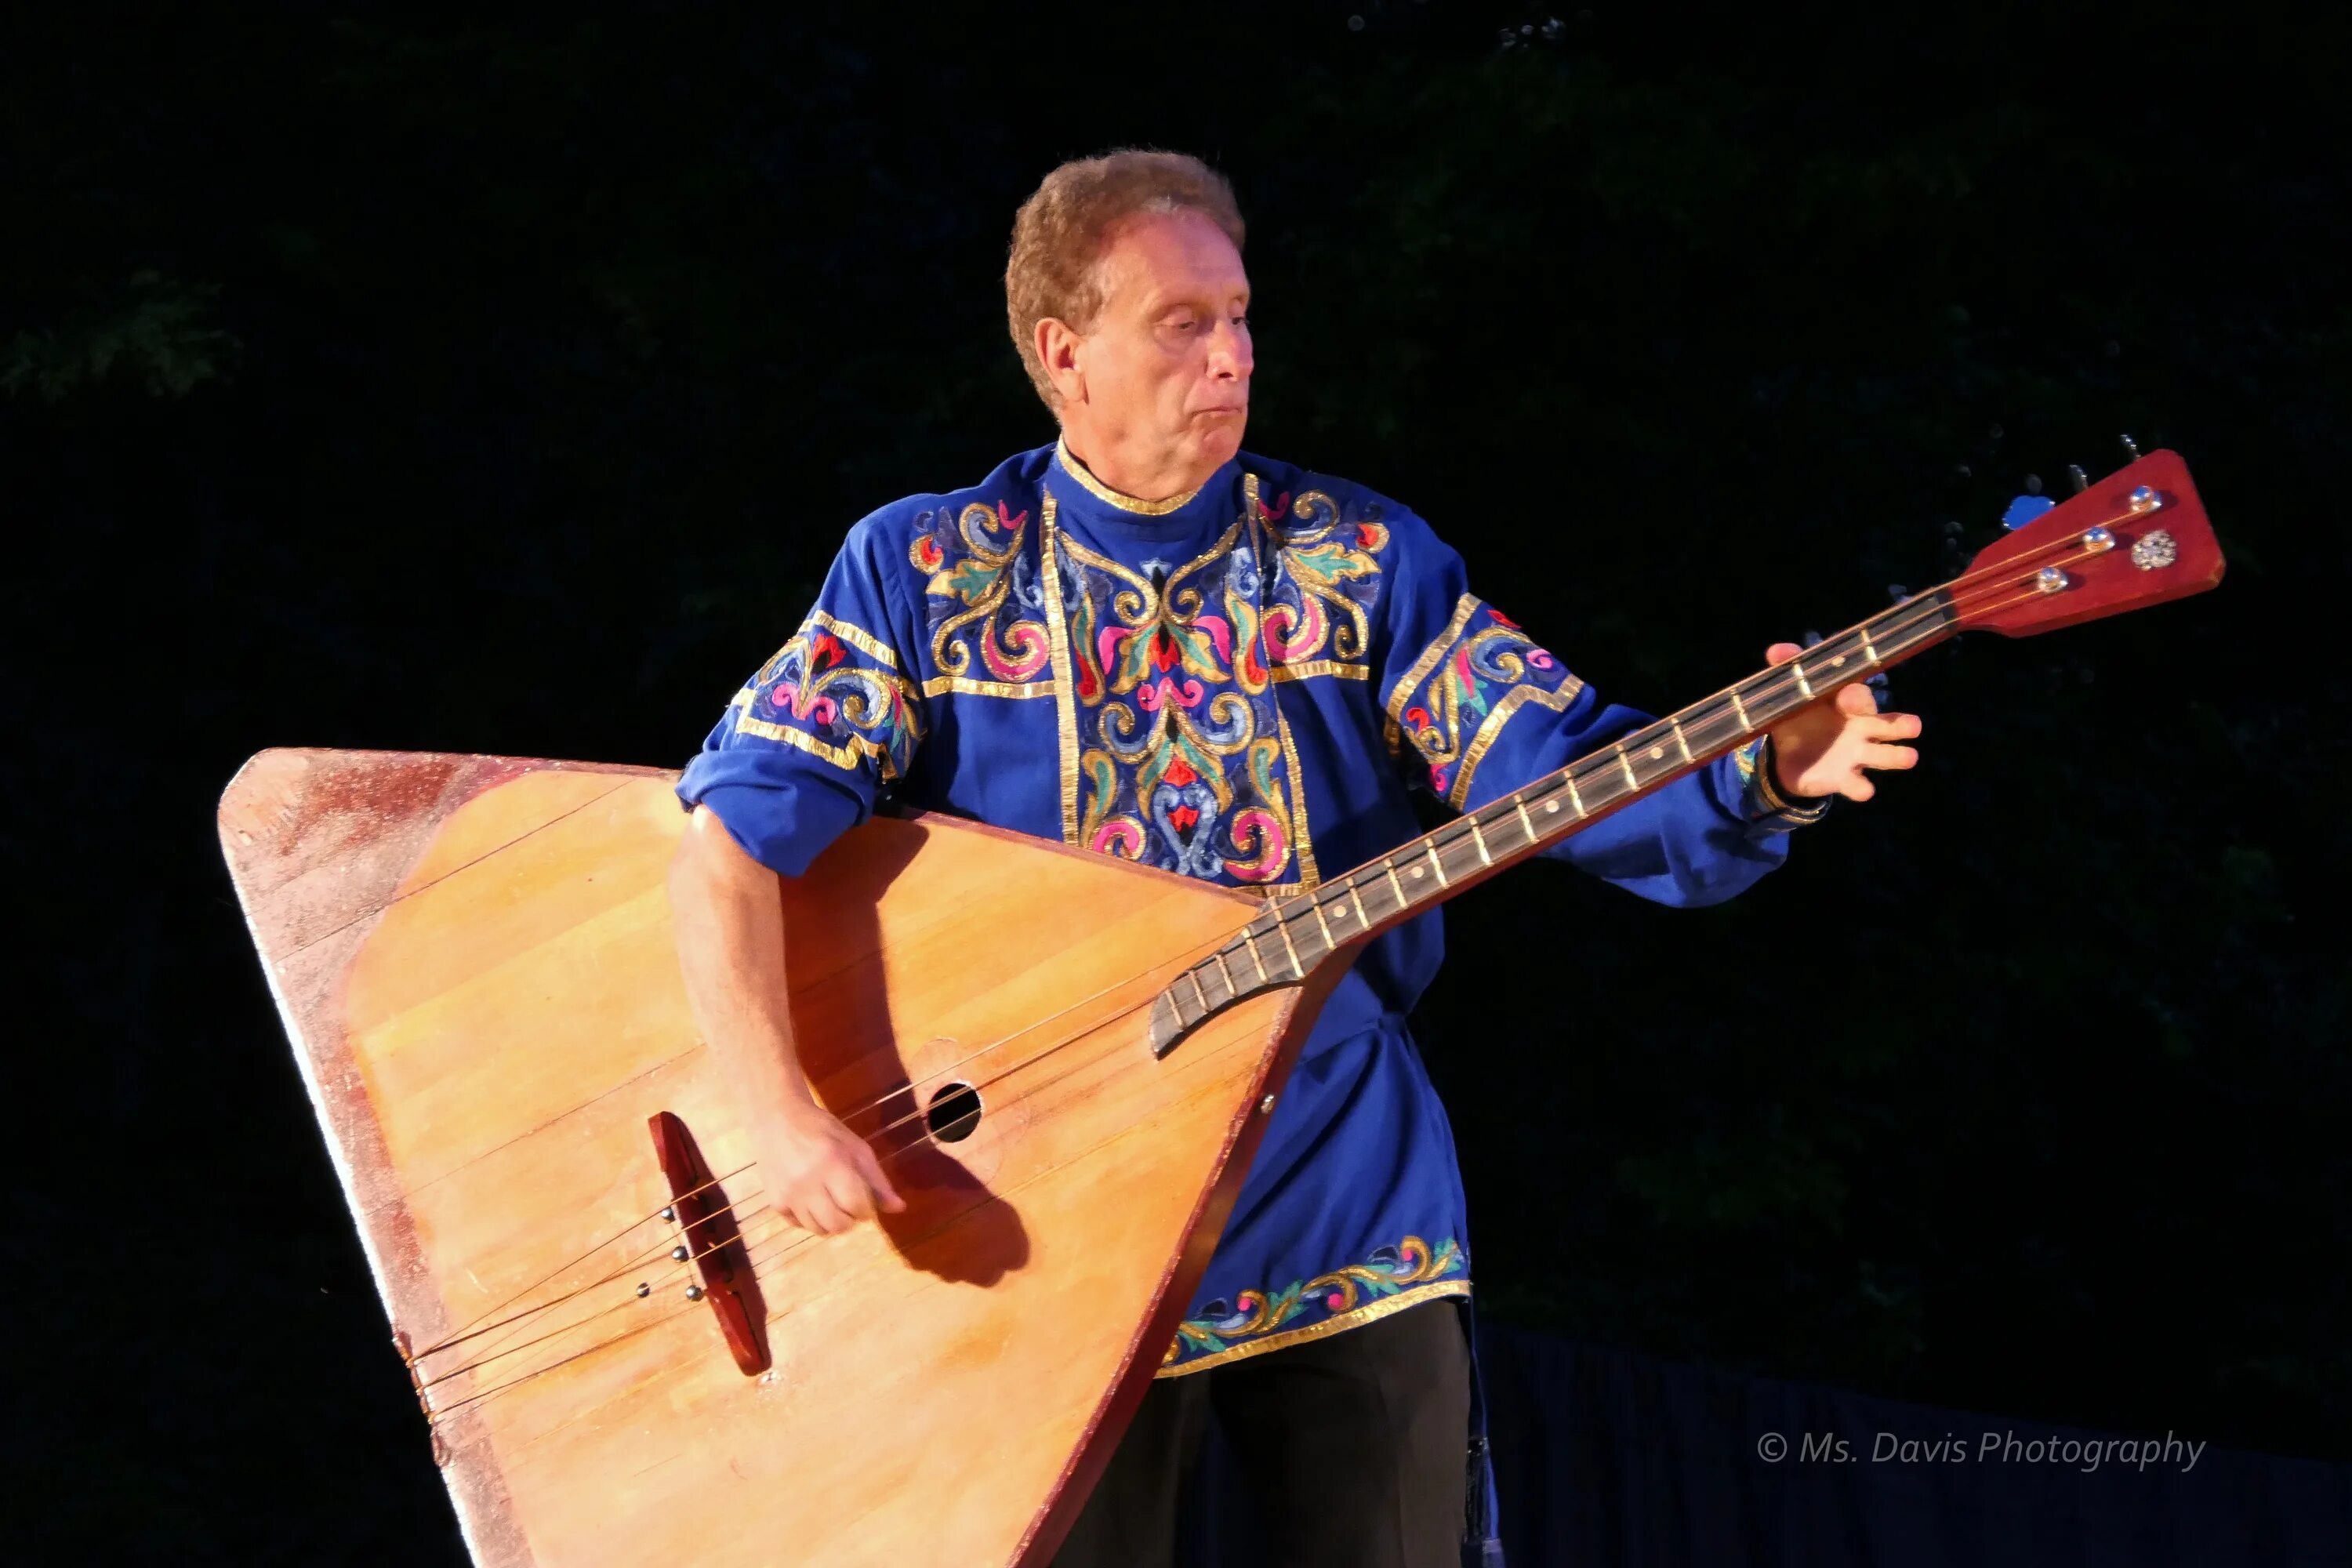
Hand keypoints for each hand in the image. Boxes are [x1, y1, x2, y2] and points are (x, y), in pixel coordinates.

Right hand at [754, 1095, 905, 1235]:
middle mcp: (808, 1183)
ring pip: (819, 1230)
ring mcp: (788, 1195)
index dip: (867, 1209)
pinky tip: (812, 1201)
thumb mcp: (855, 1147)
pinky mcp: (775, 1202)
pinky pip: (800, 1225)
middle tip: (849, 1204)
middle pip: (838, 1224)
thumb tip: (899, 1208)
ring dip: (831, 1222)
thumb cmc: (822, 1130)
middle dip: (851, 1219)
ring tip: (832, 1203)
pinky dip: (811, 1219)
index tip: (865, 1201)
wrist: (776, 1120)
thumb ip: (877, 1179)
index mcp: (832, 1163)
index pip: (856, 1206)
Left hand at [1760, 641, 1922, 801]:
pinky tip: (1864, 789)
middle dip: (1901, 725)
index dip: (1855, 697)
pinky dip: (1861, 787)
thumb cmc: (1801, 717)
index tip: (1847, 698)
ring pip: (1885, 756)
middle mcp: (1862, 729)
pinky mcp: (1845, 779)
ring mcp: (1857, 755)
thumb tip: (1777, 651)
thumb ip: (1789, 671)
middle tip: (1914, 726)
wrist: (1785, 757)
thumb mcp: (1794, 694)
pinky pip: (1858, 785)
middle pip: (1888, 725)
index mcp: (1849, 704)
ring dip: (1896, 757)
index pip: (1861, 697)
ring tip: (1910, 757)